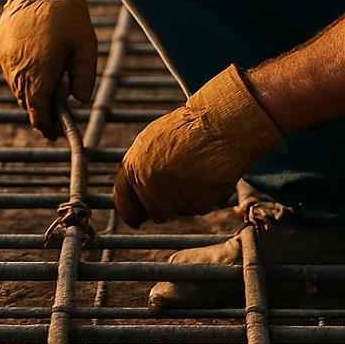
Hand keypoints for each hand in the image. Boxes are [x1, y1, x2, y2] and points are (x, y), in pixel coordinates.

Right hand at [0, 0, 97, 139]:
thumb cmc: (69, 16)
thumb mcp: (87, 47)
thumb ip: (85, 77)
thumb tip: (79, 101)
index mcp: (39, 73)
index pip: (38, 112)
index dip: (46, 125)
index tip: (53, 134)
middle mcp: (16, 69)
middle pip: (27, 101)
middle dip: (40, 107)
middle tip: (55, 107)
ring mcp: (3, 57)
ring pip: (16, 86)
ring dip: (29, 88)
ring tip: (46, 78)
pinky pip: (8, 67)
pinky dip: (20, 70)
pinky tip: (33, 58)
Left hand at [113, 65, 281, 226]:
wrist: (221, 123)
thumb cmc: (189, 127)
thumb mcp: (152, 140)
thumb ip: (141, 166)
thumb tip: (136, 187)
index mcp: (134, 167)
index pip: (124, 203)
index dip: (131, 212)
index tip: (137, 220)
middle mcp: (149, 185)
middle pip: (155, 212)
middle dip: (166, 204)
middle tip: (181, 184)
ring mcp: (173, 196)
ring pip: (179, 211)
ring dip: (187, 199)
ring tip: (198, 171)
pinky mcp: (197, 204)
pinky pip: (200, 208)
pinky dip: (206, 197)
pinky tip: (210, 175)